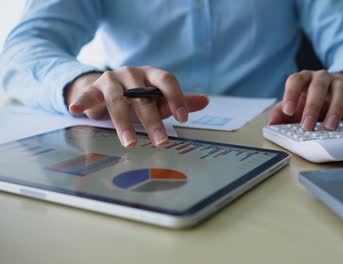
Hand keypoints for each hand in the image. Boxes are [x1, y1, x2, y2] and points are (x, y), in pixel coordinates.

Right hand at [66, 66, 208, 147]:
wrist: (107, 88)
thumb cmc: (139, 96)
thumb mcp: (159, 99)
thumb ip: (179, 101)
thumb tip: (206, 101)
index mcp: (152, 75)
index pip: (167, 81)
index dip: (176, 98)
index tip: (184, 119)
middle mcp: (133, 74)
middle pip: (144, 96)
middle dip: (153, 120)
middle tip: (160, 141)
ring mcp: (112, 79)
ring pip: (119, 100)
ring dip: (124, 123)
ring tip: (129, 143)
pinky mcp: (94, 87)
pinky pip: (89, 95)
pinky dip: (82, 102)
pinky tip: (76, 110)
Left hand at [268, 70, 342, 129]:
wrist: (334, 92)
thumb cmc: (309, 99)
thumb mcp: (294, 105)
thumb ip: (281, 113)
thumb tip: (271, 123)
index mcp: (304, 79)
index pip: (296, 81)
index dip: (291, 94)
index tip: (288, 110)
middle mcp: (322, 78)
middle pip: (318, 87)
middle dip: (312, 107)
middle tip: (307, 126)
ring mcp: (340, 85)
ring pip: (340, 92)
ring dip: (335, 109)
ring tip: (330, 127)